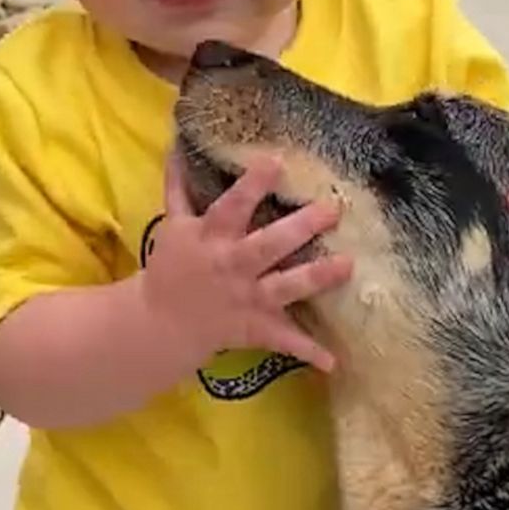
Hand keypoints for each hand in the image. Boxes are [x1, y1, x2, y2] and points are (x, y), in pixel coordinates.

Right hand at [139, 152, 351, 372]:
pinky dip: (309, 352)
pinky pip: (284, 340)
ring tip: (349, 264)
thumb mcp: (172, 225)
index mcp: (211, 236)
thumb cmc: (171, 267)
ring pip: (286, 286)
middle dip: (300, 228)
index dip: (253, 184)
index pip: (232, 206)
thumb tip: (177, 147)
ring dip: (317, 277)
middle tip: (332, 209)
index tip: (277, 162)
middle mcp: (232, 265)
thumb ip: (180, 188)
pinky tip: (334, 361)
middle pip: (269, 244)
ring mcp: (247, 298)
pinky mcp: (256, 328)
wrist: (158, 324)